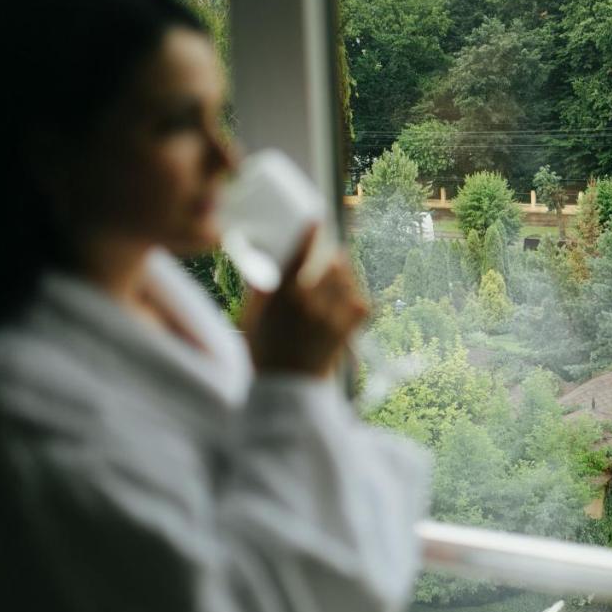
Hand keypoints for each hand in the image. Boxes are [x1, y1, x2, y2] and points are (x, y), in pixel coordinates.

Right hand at [242, 227, 368, 377]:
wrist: (287, 391)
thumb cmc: (265, 354)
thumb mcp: (251, 319)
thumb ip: (258, 290)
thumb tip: (260, 264)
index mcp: (280, 296)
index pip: (297, 255)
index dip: (308, 234)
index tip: (315, 220)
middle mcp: (307, 302)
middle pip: (330, 263)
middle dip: (331, 259)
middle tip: (329, 258)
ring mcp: (329, 316)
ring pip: (347, 280)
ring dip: (344, 275)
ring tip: (335, 280)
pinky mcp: (346, 330)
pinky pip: (360, 302)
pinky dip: (356, 297)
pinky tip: (347, 299)